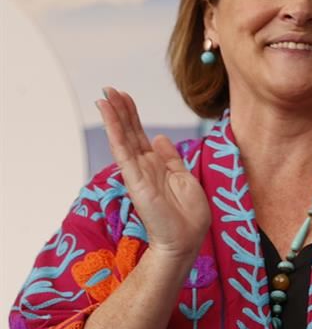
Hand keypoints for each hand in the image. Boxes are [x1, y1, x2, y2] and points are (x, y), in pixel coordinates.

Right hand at [96, 87, 210, 260]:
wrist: (186, 239)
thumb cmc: (188, 215)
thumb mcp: (184, 177)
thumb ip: (171, 157)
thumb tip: (159, 137)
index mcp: (157, 165)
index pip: (140, 134)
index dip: (132, 115)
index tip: (124, 96)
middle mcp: (144, 166)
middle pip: (129, 132)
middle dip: (120, 110)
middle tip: (109, 89)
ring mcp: (137, 172)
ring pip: (123, 138)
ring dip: (114, 116)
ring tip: (105, 97)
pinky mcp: (135, 180)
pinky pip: (123, 151)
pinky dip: (115, 132)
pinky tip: (109, 116)